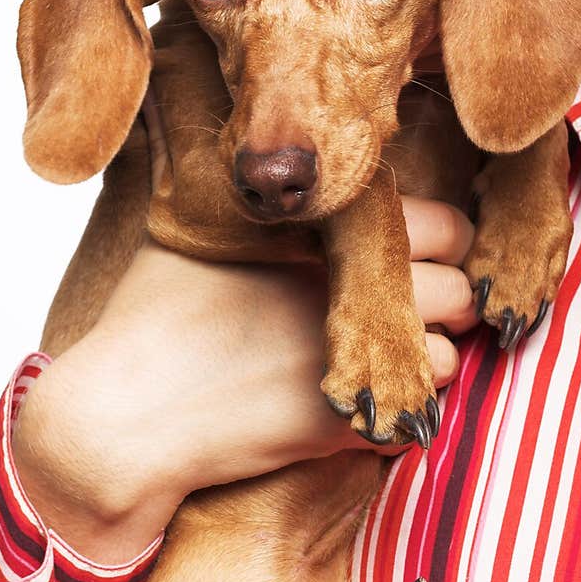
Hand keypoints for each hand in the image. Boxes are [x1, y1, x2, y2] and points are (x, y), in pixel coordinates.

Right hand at [14, 198, 476, 562]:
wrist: (124, 413)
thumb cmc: (148, 317)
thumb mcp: (190, 229)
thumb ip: (247, 196)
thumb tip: (252, 158)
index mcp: (320, 233)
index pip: (442, 223)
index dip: (442, 241)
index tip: (420, 255)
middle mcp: (345, 290)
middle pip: (456, 289)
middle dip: (447, 300)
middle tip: (418, 310)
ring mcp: (346, 359)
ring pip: (446, 356)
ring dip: (427, 358)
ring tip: (387, 357)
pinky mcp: (342, 423)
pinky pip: (417, 415)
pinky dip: (403, 409)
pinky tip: (362, 400)